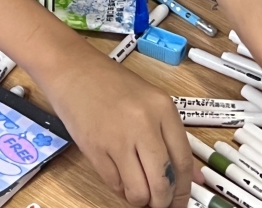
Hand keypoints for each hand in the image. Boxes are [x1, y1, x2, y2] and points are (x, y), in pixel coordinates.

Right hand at [44, 45, 190, 206]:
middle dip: (161, 202)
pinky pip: (115, 185)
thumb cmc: (107, 81)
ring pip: (139, 192)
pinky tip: (117, 174)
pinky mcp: (94, 148)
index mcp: (162, 107)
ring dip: (138, 198)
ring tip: (135, 187)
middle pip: (163, 184)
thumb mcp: (147, 100)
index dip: (183, 190)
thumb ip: (170, 137)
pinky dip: (118, 187)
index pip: (183, 162)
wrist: (69, 67)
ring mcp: (118, 137)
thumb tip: (191, 175)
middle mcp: (144, 123)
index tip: (179, 201)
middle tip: (157, 202)